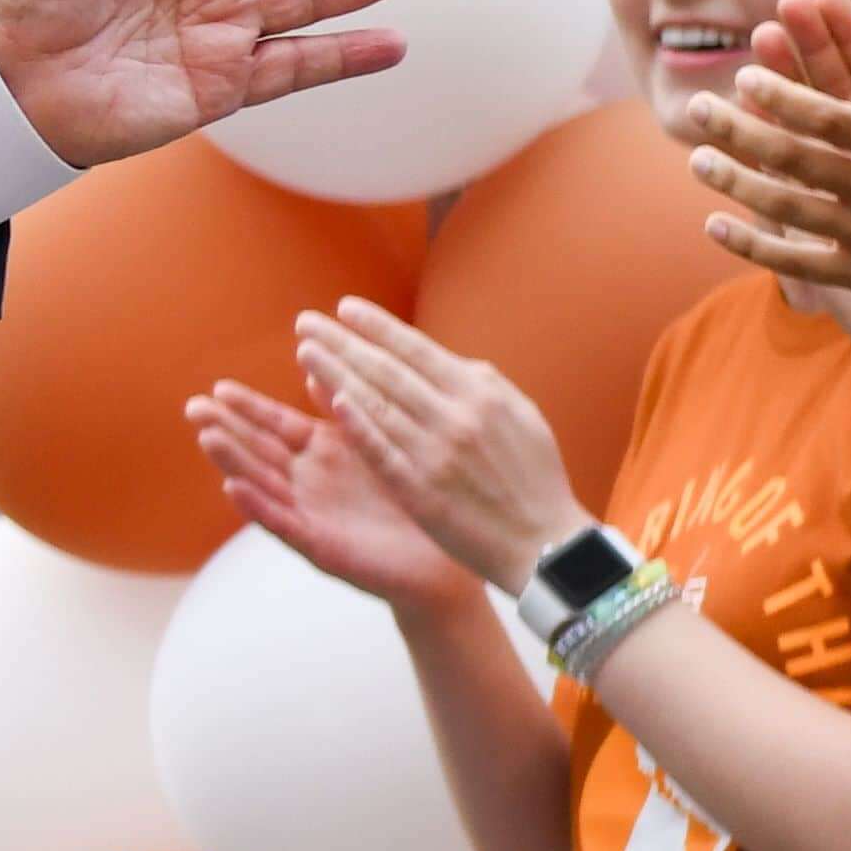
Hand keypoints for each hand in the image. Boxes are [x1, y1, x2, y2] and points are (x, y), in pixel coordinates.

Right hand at [193, 374, 485, 609]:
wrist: (445, 561)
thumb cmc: (416, 501)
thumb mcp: (379, 444)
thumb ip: (346, 409)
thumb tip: (317, 366)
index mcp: (324, 453)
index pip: (277, 425)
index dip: (248, 408)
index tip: (219, 388)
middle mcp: (309, 482)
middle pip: (259, 450)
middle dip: (226, 429)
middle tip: (193, 407)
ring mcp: (311, 514)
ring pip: (263, 484)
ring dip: (234, 462)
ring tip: (207, 438)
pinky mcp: (320, 547)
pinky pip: (283, 524)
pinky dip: (258, 507)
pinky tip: (234, 488)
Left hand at [292, 301, 580, 584]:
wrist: (543, 542)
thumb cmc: (534, 477)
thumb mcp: (522, 415)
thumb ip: (483, 384)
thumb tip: (447, 360)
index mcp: (480, 393)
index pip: (417, 349)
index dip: (377, 326)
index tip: (344, 308)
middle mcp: (455, 415)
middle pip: (386, 370)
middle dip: (343, 342)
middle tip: (307, 322)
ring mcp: (434, 453)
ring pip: (376, 403)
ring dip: (336, 374)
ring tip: (306, 352)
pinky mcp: (419, 489)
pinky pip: (381, 450)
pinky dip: (356, 424)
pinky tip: (330, 400)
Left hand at [689, 0, 850, 341]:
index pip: (835, 116)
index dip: (785, 94)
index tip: (746, 73)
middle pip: (796, 157)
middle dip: (742, 129)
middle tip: (698, 105)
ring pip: (786, 206)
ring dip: (735, 181)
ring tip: (695, 158)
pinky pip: (796, 261)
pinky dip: (752, 245)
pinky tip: (714, 224)